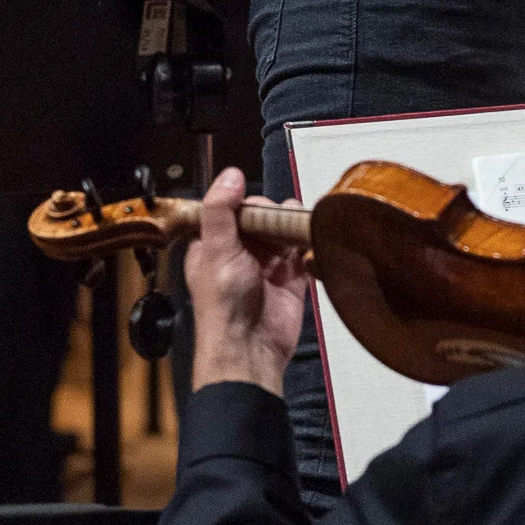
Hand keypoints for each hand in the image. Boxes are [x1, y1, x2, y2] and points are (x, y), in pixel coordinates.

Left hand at [186, 167, 309, 395]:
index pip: (235, 206)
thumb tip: (231, 175)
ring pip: (286, 229)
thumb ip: (221, 210)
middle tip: (274, 230)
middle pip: (265, 214)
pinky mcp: (291, 277)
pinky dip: (308, 246)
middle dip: (273, 216)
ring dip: (293, 227)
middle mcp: (242, 250)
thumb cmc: (222, 308)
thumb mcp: (216, 251)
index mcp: (216, 242)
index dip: (247, 203)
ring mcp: (268, 263)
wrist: (250, 349)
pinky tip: (307, 245)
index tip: (254, 209)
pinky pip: (304, 251)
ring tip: (293, 235)